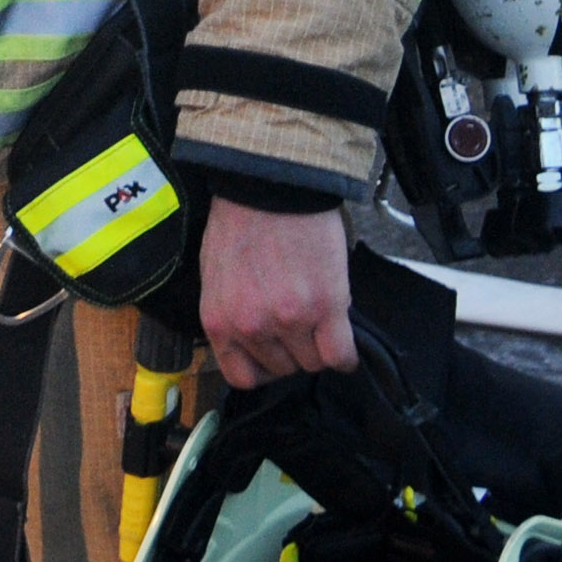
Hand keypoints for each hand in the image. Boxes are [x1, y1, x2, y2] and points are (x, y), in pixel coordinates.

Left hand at [196, 197, 356, 388]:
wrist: (269, 185)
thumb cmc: (240, 220)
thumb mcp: (216, 273)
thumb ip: (231, 311)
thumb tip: (252, 336)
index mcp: (218, 320)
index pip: (241, 376)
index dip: (261, 369)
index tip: (273, 356)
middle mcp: (251, 326)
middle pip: (283, 368)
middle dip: (291, 349)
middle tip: (297, 322)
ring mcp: (289, 319)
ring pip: (313, 363)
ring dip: (318, 346)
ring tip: (318, 317)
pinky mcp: (326, 307)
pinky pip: (340, 355)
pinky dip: (345, 355)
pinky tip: (342, 340)